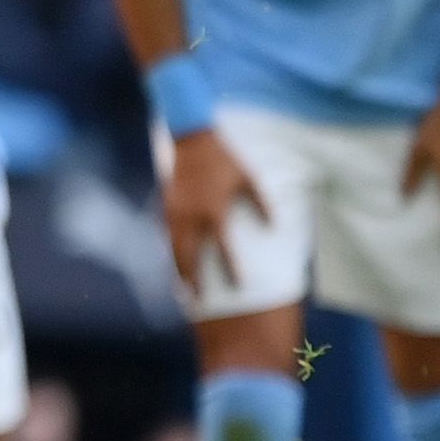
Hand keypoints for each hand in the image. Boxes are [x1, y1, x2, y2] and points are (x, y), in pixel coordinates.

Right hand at [161, 126, 272, 292]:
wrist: (192, 141)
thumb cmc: (225, 160)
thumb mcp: (249, 179)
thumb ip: (261, 203)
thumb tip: (273, 226)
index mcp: (215, 212)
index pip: (224, 249)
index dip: (233, 269)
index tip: (239, 286)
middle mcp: (193, 217)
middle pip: (190, 256)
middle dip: (193, 279)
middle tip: (196, 299)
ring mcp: (176, 212)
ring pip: (173, 248)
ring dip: (177, 269)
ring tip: (180, 287)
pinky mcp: (166, 205)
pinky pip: (166, 234)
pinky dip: (169, 250)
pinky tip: (172, 260)